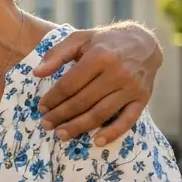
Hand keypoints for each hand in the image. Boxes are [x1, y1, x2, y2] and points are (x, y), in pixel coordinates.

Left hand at [33, 26, 158, 146]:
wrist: (144, 43)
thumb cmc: (105, 42)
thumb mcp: (79, 39)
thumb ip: (57, 54)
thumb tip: (37, 73)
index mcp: (99, 56)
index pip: (70, 84)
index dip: (53, 98)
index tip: (41, 107)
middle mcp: (118, 72)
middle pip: (83, 101)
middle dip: (61, 115)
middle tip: (46, 124)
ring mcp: (132, 87)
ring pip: (101, 113)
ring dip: (79, 127)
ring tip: (61, 134)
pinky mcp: (143, 98)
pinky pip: (128, 120)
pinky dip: (113, 133)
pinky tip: (97, 141)